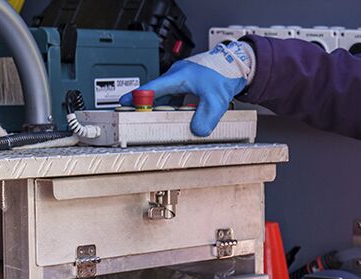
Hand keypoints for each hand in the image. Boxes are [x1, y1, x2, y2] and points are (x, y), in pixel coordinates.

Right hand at [121, 40, 254, 136]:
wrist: (235, 65)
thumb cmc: (224, 74)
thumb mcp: (216, 101)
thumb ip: (206, 118)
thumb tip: (196, 131)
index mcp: (178, 76)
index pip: (153, 87)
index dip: (138, 96)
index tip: (124, 103)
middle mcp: (176, 75)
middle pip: (155, 93)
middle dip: (145, 105)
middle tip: (134, 117)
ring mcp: (181, 79)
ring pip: (164, 95)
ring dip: (159, 107)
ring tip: (152, 121)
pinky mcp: (186, 83)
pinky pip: (173, 97)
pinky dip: (171, 106)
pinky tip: (174, 117)